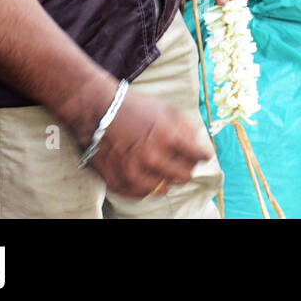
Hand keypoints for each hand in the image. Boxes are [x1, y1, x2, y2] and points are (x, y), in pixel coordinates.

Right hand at [79, 86, 212, 198]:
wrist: (98, 110)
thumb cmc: (135, 107)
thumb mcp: (167, 109)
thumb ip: (187, 127)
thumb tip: (198, 143)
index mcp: (169, 138)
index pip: (198, 156)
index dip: (203, 155)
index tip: (202, 155)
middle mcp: (153, 158)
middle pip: (184, 176)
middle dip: (187, 168)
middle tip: (183, 162)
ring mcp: (134, 172)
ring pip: (164, 189)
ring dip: (167, 179)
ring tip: (164, 169)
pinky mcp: (118, 181)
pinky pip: (141, 194)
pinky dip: (147, 186)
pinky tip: (147, 175)